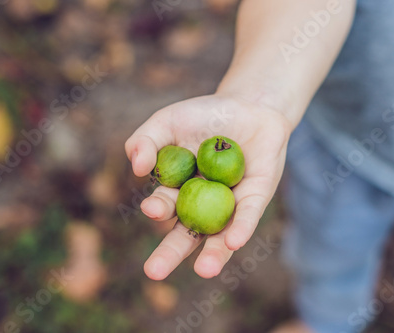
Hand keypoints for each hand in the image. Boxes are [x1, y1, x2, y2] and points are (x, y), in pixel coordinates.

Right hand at [125, 93, 290, 279]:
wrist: (249, 104)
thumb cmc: (204, 115)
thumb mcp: (167, 122)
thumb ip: (144, 141)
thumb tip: (136, 168)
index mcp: (178, 189)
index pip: (165, 206)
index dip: (157, 209)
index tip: (152, 208)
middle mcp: (203, 204)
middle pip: (186, 234)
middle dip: (170, 253)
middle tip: (153, 272)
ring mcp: (230, 205)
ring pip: (219, 235)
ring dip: (213, 254)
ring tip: (205, 270)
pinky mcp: (256, 198)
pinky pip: (247, 215)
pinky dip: (241, 227)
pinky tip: (234, 241)